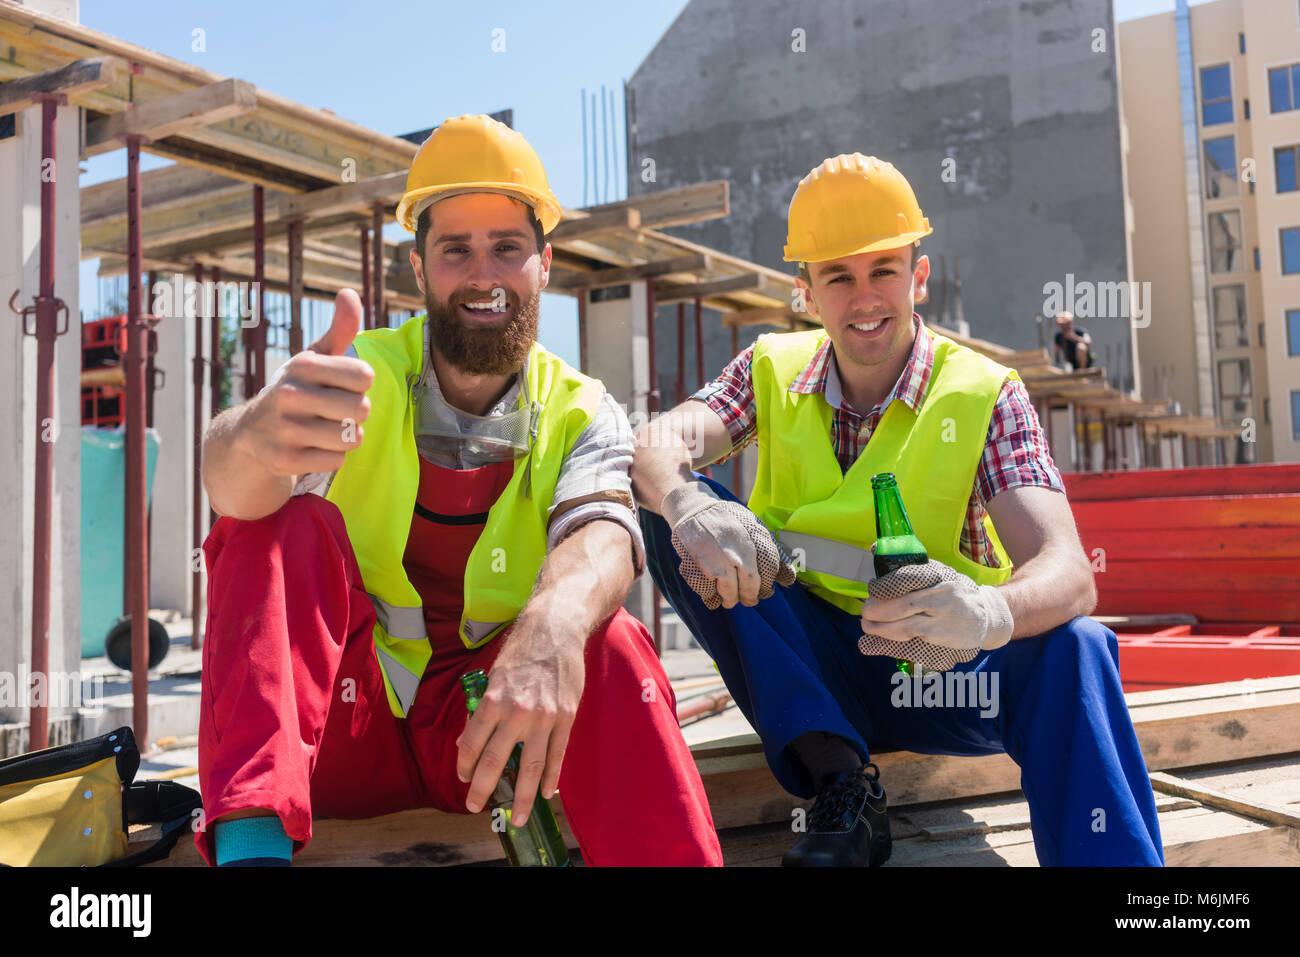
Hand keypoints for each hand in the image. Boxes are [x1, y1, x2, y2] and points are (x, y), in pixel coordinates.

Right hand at [235, 288, 373, 476]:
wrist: (249, 434)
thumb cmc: (296, 391)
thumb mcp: (313, 359)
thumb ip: (339, 329)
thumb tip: (349, 293)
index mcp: (302, 366)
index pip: (364, 376)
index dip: (360, 384)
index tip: (343, 385)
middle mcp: (290, 395)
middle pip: (361, 408)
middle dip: (356, 413)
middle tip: (336, 411)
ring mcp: (285, 429)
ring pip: (352, 437)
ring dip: (347, 437)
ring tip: (326, 428)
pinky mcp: (285, 460)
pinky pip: (337, 460)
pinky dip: (332, 457)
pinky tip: (313, 447)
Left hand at [456, 619, 584, 827]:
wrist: (556, 629)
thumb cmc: (521, 651)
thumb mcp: (492, 676)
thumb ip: (481, 711)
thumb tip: (466, 741)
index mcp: (492, 701)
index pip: (471, 745)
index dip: (464, 766)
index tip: (463, 778)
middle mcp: (516, 712)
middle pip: (495, 762)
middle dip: (483, 790)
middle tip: (476, 807)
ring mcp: (544, 717)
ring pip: (530, 767)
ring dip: (521, 797)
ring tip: (517, 817)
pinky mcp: (566, 717)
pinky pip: (557, 755)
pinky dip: (551, 777)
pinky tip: (546, 793)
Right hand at [661, 481, 795, 608]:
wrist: (694, 510)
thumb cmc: (727, 520)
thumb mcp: (753, 527)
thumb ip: (770, 551)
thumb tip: (789, 578)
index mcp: (751, 540)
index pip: (768, 571)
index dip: (766, 585)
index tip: (764, 590)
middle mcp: (734, 551)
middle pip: (749, 585)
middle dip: (749, 597)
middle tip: (749, 600)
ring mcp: (714, 560)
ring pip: (728, 592)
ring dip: (730, 600)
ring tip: (730, 600)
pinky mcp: (696, 566)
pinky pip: (707, 591)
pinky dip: (711, 596)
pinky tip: (713, 594)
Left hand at [859, 560, 1012, 651]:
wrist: (987, 616)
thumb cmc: (954, 591)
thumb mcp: (939, 573)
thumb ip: (910, 567)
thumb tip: (875, 549)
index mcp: (941, 576)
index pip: (911, 578)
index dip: (888, 585)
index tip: (873, 589)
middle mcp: (944, 596)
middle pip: (906, 604)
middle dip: (879, 610)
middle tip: (865, 612)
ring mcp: (945, 620)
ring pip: (908, 626)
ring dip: (881, 629)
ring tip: (867, 626)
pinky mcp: (944, 639)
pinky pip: (913, 643)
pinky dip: (891, 643)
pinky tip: (874, 642)